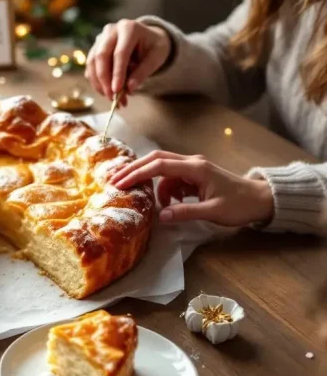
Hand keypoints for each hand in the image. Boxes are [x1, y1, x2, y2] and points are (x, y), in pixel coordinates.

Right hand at [85, 20, 171, 103]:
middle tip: (112, 97)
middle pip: (101, 56)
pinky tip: (106, 91)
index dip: (117, 73)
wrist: (147, 39)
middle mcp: (111, 30)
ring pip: (92, 62)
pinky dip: (96, 82)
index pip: (120, 53)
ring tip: (111, 98)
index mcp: (129, 28)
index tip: (117, 91)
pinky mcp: (95, 48)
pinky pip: (90, 67)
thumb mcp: (155, 58)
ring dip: (99, 83)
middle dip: (104, 80)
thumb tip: (129, 89)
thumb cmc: (152, 47)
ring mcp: (100, 38)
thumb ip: (142, 73)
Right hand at [111, 150, 273, 225]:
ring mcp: (192, 168)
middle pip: (155, 159)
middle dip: (134, 169)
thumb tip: (160, 216)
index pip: (159, 166)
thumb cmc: (240, 205)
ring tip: (143, 199)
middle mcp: (192, 162)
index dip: (137, 174)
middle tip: (114, 181)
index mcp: (196, 168)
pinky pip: (170, 178)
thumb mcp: (213, 212)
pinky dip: (163, 190)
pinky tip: (167, 204)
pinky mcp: (193, 175)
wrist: (260, 199)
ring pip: (161, 169)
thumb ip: (185, 213)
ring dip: (150, 183)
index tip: (120, 184)